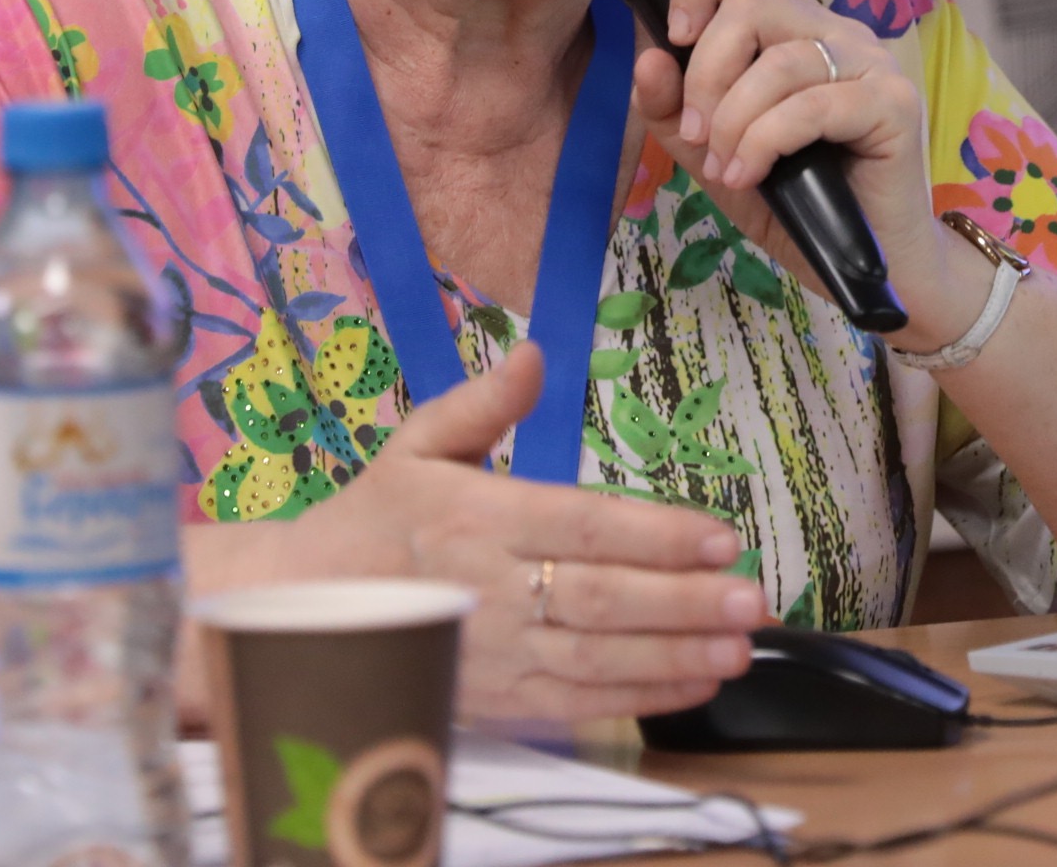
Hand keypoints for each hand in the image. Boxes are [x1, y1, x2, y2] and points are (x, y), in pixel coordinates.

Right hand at [266, 343, 759, 719]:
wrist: (303, 610)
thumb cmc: (372, 520)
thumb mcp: (416, 446)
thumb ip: (482, 403)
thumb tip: (535, 354)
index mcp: (476, 520)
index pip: (583, 528)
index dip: (657, 536)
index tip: (720, 538)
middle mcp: (491, 590)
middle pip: (602, 599)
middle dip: (684, 603)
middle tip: (752, 600)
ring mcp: (495, 653)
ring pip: (598, 660)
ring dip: (675, 656)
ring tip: (739, 647)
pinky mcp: (497, 699)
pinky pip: (578, 704)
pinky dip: (640, 698)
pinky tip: (694, 683)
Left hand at [631, 0, 993, 353]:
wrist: (873, 264)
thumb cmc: (800, 205)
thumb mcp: (717, 156)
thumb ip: (675, 112)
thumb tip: (647, 59)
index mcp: (798, 28)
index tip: (673, 40)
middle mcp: (838, 33)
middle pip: (750, 4)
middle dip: (705, 73)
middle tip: (696, 135)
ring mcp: (872, 64)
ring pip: (779, 59)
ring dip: (733, 119)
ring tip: (725, 167)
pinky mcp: (894, 105)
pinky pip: (811, 105)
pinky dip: (764, 142)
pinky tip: (750, 177)